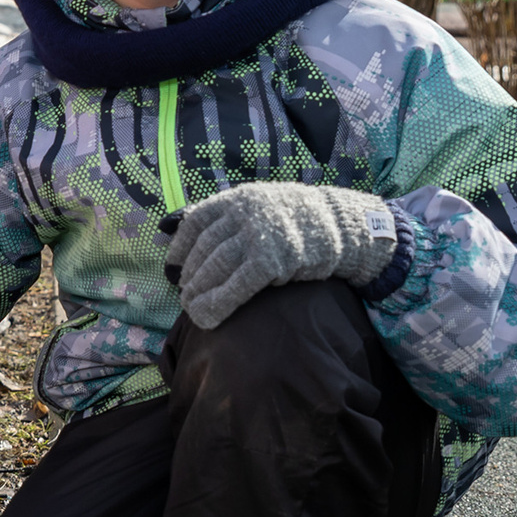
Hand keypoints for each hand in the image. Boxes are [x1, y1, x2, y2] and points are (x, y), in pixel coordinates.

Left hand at [162, 181, 398, 330]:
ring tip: (191, 309)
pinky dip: (218, 304)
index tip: (173, 268)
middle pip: (204, 250)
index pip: (196, 223)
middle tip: (185, 295)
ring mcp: (258, 236)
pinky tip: (207, 318)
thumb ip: (228, 217)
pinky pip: (236, 286)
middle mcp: (243, 213)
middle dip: (190, 276)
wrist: (343, 225)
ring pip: (215, 269)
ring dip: (198, 293)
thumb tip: (177, 229)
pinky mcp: (272, 261)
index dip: (180, 248)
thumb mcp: (260, 205)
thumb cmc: (297, 221)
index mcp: (237, 198)